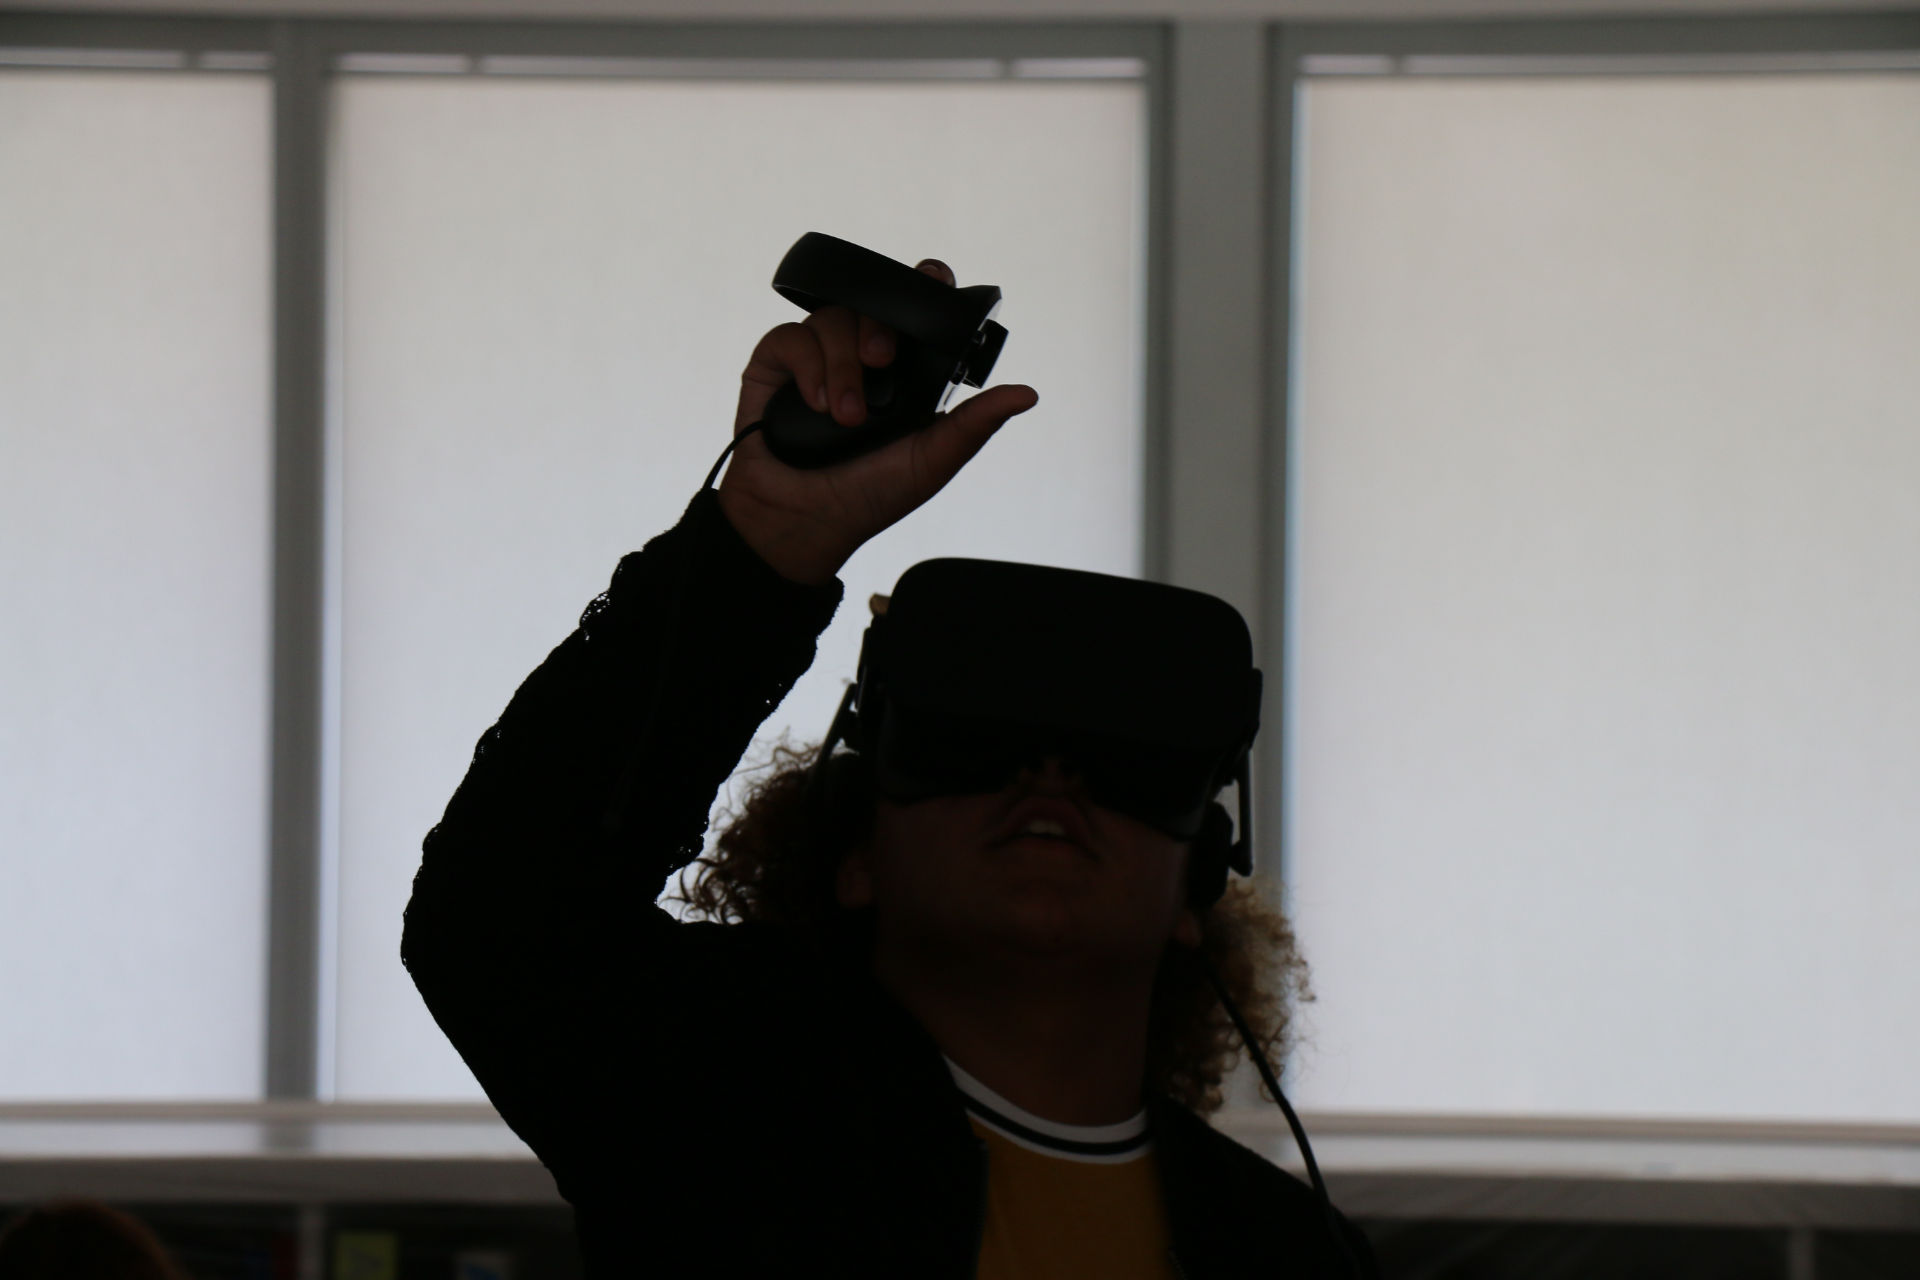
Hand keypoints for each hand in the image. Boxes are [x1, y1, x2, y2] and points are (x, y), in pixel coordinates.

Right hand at [717, 258, 1038, 584]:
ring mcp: (818, 357)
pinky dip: (808, 366)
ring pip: (833, 317)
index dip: (924, 287)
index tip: (934, 283)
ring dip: (842, 364)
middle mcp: (861, 355)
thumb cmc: (868, 497)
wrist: (803, 522)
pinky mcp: (776, 364)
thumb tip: (1028, 394)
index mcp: (903, 371)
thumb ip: (975, 425)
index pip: (915, 310)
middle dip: (881, 324)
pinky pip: (791, 336)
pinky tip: (816, 404)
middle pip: (873, 302)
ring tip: (845, 416)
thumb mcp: (931, 462)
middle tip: (881, 360)